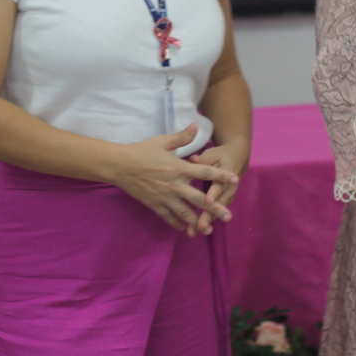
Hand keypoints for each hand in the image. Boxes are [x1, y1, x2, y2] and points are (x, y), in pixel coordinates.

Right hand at [110, 125, 238, 234]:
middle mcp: (174, 185)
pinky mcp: (154, 204)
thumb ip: (181, 137)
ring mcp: (164, 197)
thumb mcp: (162, 141)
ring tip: (209, 230)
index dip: (221, 176)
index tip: (235, 179)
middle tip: (229, 216)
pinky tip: (186, 229)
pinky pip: (169, 217)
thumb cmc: (141, 151)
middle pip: (200, 199)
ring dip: (198, 222)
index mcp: (179, 168)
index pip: (205, 172)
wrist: (119, 165)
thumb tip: (196, 126)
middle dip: (215, 208)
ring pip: (185, 213)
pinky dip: (178, 224)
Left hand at [188, 140, 249, 235]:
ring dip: (207, 221)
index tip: (208, 201)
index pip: (220, 184)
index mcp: (227, 173)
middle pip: (219, 202)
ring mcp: (228, 195)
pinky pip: (216, 212)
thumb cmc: (220, 155)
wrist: (237, 158)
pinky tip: (195, 229)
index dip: (214, 193)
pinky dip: (207, 220)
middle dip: (210, 214)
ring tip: (195, 231)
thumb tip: (192, 159)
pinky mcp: (225, 200)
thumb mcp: (212, 154)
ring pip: (218, 210)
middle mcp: (230, 187)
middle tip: (200, 225)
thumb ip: (202, 159)